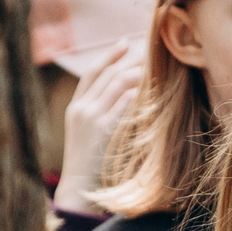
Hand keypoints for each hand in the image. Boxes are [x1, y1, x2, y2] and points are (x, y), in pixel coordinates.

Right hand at [53, 40, 143, 214]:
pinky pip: (123, 104)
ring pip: (116, 84)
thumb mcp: (87, 133)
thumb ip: (99, 114)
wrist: (78, 188)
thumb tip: (123, 96)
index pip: (92, 73)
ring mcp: (91, 119)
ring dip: (138, 71)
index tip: (125, 42)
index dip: (108, 55)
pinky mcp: (103, 131)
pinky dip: (138, 93)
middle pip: (106, 73)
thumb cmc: (89, 164)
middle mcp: (81, 109)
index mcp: (75, 107)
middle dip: (128, 58)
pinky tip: (153, 86)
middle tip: (149, 47)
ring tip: (156, 64)